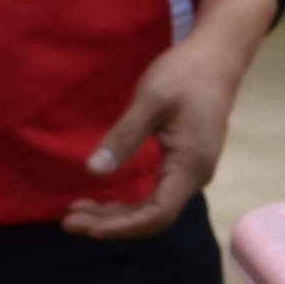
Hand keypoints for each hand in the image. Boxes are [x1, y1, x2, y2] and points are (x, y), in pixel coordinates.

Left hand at [64, 0, 279, 236]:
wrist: (217, 57)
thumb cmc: (185, 74)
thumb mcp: (151, 100)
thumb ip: (123, 137)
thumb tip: (93, 171)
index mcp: (190, 166)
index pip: (157, 215)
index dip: (121, 227)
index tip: (87, 226)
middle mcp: (195, 177)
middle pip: (152, 217)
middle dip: (110, 224)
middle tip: (68, 221)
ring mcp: (191, 172)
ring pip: (152, 208)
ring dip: (116, 215)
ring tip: (77, 213)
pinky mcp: (184, 163)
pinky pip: (155, 194)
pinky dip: (127, 202)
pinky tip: (103, 199)